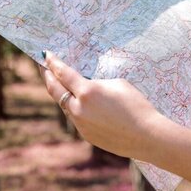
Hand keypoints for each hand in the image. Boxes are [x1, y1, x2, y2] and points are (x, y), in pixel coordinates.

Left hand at [41, 51, 165, 158]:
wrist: (146, 135)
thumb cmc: (136, 105)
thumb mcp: (117, 84)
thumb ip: (97, 83)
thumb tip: (87, 85)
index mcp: (87, 91)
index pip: (63, 73)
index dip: (53, 63)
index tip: (46, 55)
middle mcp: (78, 109)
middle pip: (55, 90)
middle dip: (48, 77)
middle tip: (45, 68)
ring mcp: (81, 125)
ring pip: (65, 106)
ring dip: (63, 95)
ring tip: (62, 85)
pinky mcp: (87, 135)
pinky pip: (77, 119)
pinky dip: (76, 109)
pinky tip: (83, 105)